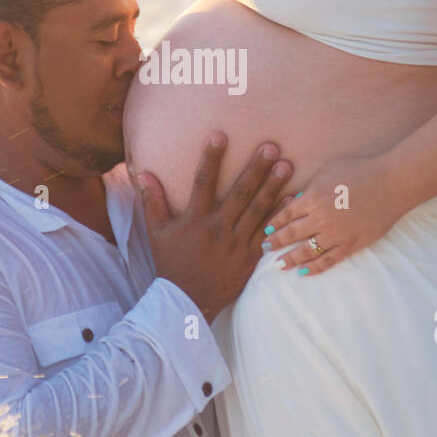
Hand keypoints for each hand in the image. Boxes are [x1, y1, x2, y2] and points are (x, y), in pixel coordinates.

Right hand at [133, 133, 292, 320]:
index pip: (203, 182)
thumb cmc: (171, 263)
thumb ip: (153, 201)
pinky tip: (294, 198)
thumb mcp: (157, 232)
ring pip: (258, 210)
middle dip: (256, 168)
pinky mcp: (250, 257)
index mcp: (195, 220)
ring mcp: (236, 244)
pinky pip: (268, 233)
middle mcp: (218, 229)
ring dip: (273, 186)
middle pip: (240, 194)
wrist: (187, 301)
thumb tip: (142, 173)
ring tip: (287, 165)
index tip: (220, 135)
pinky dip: (280, 215)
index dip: (211, 158)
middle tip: (271, 146)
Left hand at [260, 154, 406, 275]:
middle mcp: (321, 218)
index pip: (286, 214)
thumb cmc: (359, 171)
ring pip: (307, 251)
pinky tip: (303, 273)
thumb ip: (310, 188)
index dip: (274, 223)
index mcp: (313, 197)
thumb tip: (296, 201)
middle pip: (292, 234)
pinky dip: (314, 268)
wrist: (391, 184)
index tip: (266, 230)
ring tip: (278, 265)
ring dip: (290, 259)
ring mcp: (336, 234)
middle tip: (263, 249)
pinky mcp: (351, 244)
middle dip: (275, 242)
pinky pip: (329, 260)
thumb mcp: (327, 172)